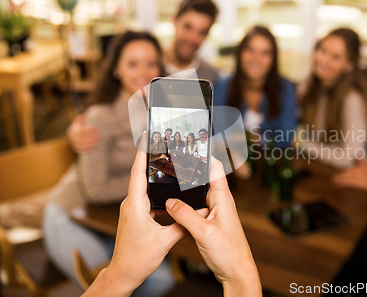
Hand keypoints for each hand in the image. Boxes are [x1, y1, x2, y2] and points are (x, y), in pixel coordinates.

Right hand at [67, 114, 100, 152]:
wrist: (71, 135)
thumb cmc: (78, 127)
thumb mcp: (78, 121)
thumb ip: (82, 118)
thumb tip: (86, 115)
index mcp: (74, 130)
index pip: (82, 130)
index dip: (90, 130)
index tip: (97, 128)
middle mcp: (73, 138)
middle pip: (83, 138)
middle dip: (92, 138)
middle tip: (100, 136)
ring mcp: (74, 143)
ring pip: (83, 145)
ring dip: (91, 144)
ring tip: (99, 141)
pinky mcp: (76, 148)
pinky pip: (82, 150)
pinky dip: (88, 148)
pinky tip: (94, 146)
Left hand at [83, 136, 206, 296]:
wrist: (123, 273)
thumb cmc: (138, 258)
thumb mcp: (165, 241)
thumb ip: (183, 223)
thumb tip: (199, 211)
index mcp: (135, 205)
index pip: (138, 173)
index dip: (142, 153)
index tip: (146, 137)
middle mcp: (131, 204)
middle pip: (139, 174)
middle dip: (149, 157)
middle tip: (161, 143)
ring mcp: (132, 210)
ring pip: (142, 186)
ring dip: (152, 173)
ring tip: (165, 160)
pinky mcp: (135, 216)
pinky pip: (145, 196)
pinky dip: (154, 188)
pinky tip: (165, 188)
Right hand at [166, 158, 261, 296]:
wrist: (236, 273)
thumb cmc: (229, 253)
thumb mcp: (204, 232)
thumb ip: (186, 215)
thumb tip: (170, 201)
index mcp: (223, 198)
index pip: (214, 167)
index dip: (203, 154)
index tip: (190, 144)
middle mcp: (220, 202)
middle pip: (205, 177)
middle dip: (191, 168)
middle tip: (174, 158)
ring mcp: (215, 212)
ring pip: (198, 193)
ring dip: (187, 186)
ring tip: (171, 177)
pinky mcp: (209, 222)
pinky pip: (196, 207)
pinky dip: (185, 203)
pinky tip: (174, 205)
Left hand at [331, 159, 366, 190]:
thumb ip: (361, 159)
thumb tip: (357, 154)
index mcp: (357, 169)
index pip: (348, 170)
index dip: (343, 173)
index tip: (337, 174)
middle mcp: (355, 174)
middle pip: (346, 175)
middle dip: (340, 176)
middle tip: (333, 178)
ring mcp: (356, 179)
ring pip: (346, 180)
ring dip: (340, 180)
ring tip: (334, 181)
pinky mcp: (357, 184)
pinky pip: (349, 184)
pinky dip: (343, 184)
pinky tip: (339, 184)